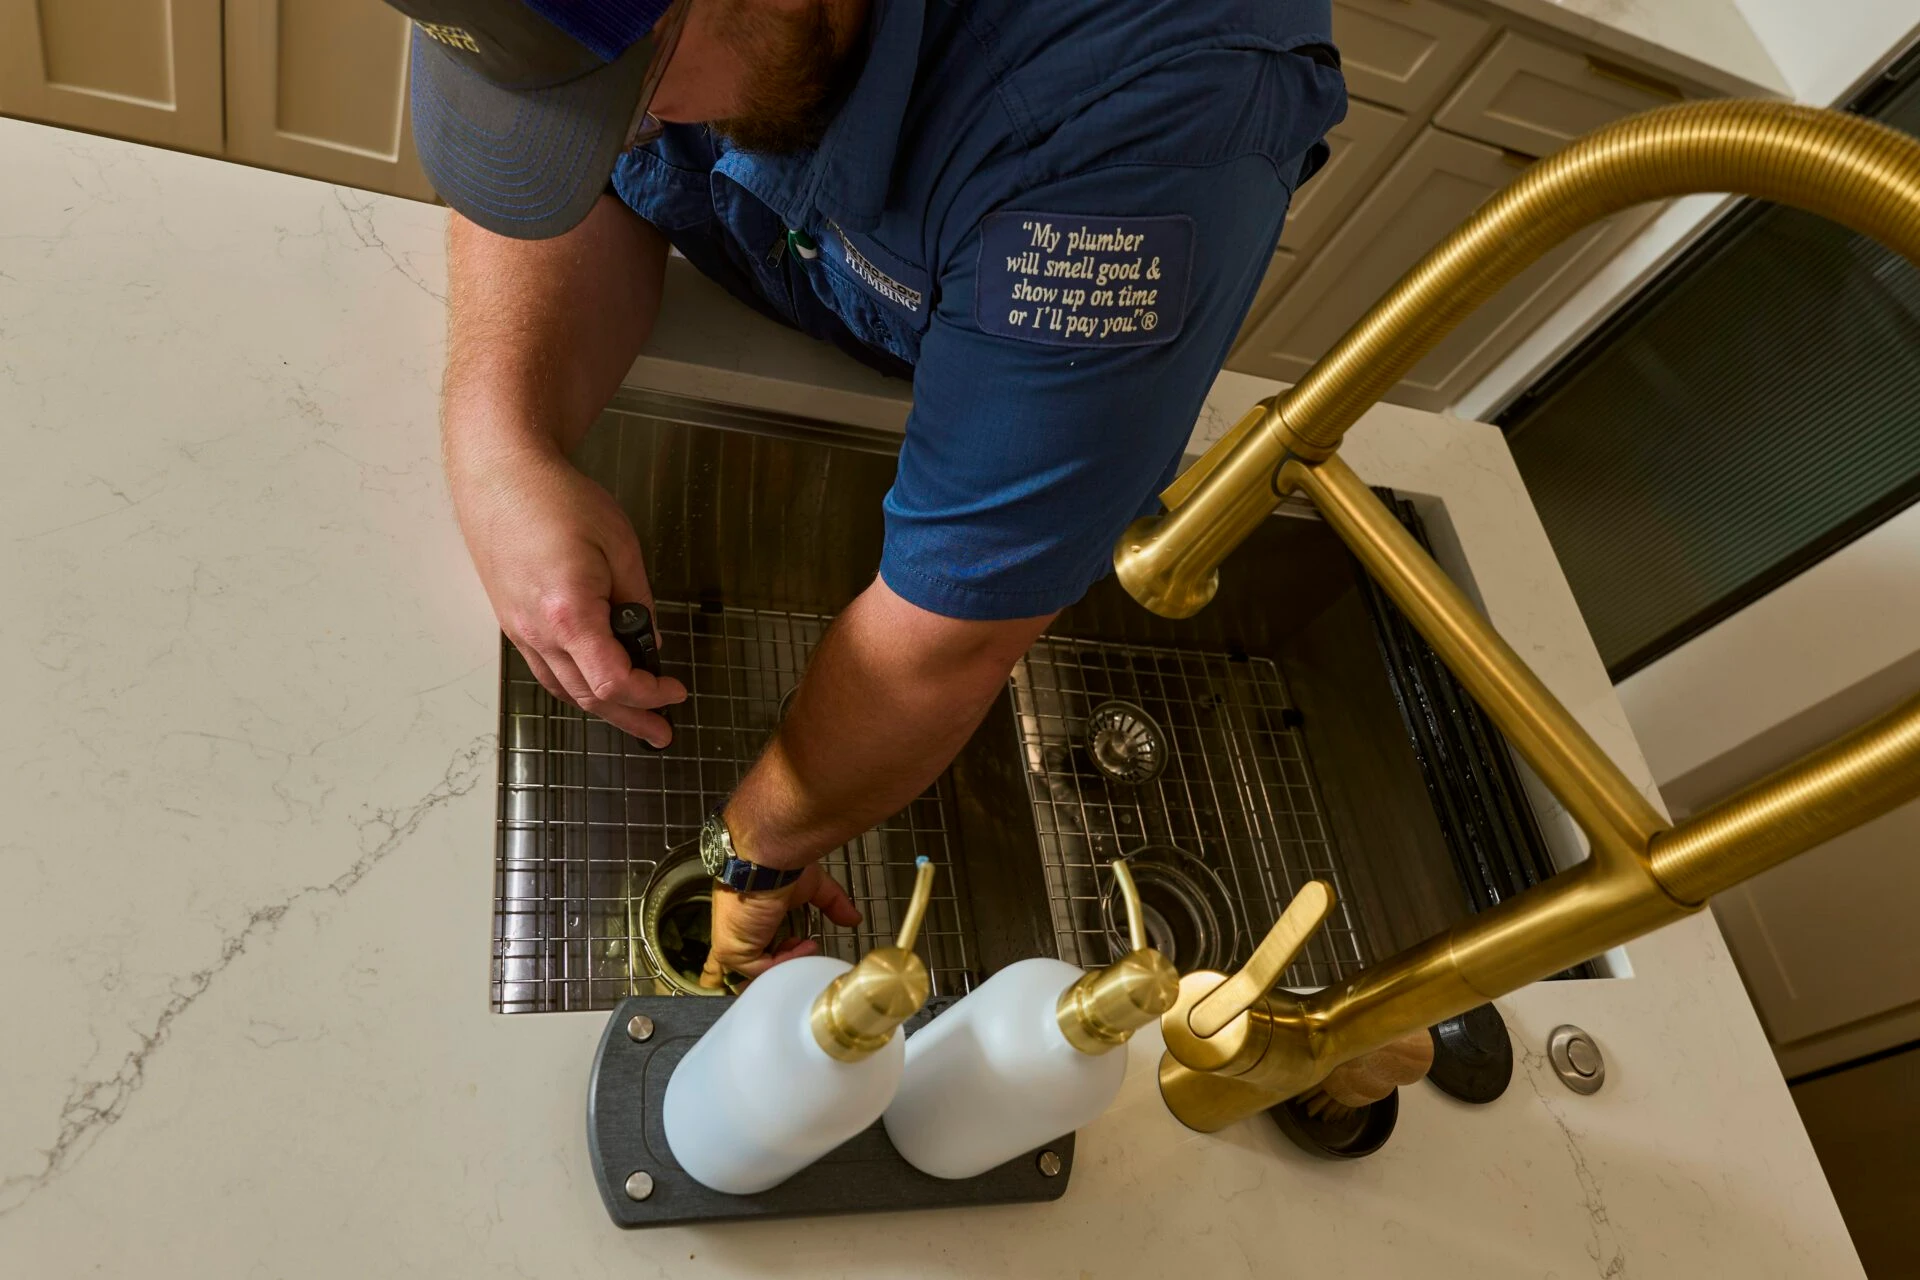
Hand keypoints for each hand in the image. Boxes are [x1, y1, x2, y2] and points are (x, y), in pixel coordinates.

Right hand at [450, 442, 686, 744]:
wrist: (502, 476)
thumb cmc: (556, 500)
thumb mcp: (620, 546)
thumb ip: (639, 602)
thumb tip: (650, 642)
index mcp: (568, 613)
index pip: (612, 682)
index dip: (649, 694)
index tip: (674, 691)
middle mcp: (537, 631)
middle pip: (587, 697)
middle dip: (631, 717)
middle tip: (660, 731)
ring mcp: (519, 630)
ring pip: (564, 689)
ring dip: (602, 708)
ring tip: (634, 717)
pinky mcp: (512, 621)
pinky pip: (546, 669)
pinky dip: (576, 685)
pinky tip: (595, 686)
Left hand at [700, 864, 862, 987]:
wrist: (767, 860)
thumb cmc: (781, 864)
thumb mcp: (812, 887)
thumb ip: (831, 903)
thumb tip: (854, 918)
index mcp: (746, 917)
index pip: (750, 947)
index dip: (772, 955)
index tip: (799, 943)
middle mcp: (735, 931)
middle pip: (750, 965)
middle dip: (778, 965)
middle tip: (805, 949)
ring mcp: (731, 942)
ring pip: (756, 970)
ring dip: (786, 964)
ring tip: (808, 948)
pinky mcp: (732, 950)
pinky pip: (760, 970)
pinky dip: (785, 963)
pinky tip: (804, 946)